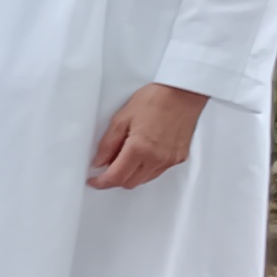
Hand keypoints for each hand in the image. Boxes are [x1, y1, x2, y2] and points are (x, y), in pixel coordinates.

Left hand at [88, 81, 209, 189]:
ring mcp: (170, 160)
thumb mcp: (121, 119)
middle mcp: (156, 159)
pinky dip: (146, 169)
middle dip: (115, 179)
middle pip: (130, 183)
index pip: (116, 177)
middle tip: (105, 168)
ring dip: (131, 175)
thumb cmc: (154, 100)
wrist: (182, 94)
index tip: (94, 181)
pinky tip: (141, 155)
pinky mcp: (179, 158)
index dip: (102, 182)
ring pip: (145, 179)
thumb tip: (99, 162)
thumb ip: (108, 144)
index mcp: (139, 149)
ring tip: (123, 157)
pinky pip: (158, 172)